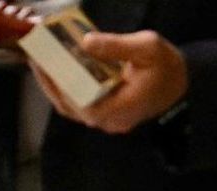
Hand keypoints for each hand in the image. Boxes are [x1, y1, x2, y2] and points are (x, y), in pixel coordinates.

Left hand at [33, 30, 187, 134]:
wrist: (180, 84)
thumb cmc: (166, 66)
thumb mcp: (147, 48)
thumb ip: (116, 46)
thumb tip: (85, 42)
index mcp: (122, 107)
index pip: (83, 106)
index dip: (61, 89)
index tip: (46, 67)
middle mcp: (110, 121)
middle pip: (71, 108)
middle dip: (51, 84)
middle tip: (36, 59)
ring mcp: (107, 121)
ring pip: (72, 109)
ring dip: (55, 87)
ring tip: (40, 63)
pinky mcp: (104, 115)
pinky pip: (79, 105)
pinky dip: (65, 90)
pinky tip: (55, 71)